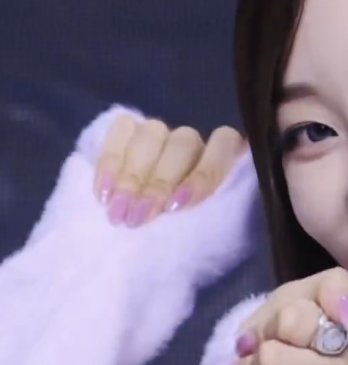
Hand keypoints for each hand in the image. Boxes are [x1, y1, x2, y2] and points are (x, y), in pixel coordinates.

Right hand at [94, 111, 245, 226]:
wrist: (146, 235)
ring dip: (132, 176)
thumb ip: (210, 217)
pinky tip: (103, 192)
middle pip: (182, 145)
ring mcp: (163, 133)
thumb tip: (195, 220)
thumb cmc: (186, 235)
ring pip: (151, 135)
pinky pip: (121, 131)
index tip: (176, 207)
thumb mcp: (205, 231)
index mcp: (226, 159)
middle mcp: (195, 141)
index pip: (222, 145)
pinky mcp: (130, 129)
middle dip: (158, 184)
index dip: (201, 174)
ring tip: (117, 211)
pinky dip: (110, 162)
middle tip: (138, 218)